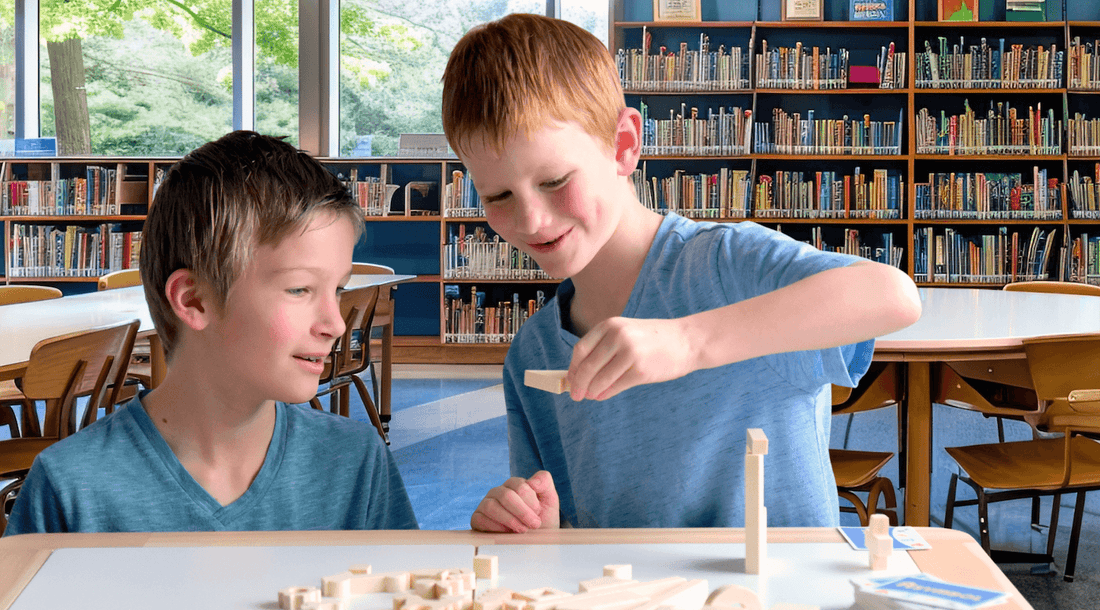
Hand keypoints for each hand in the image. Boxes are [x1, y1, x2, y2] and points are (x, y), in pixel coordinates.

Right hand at [470, 470, 559, 532]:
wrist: (535, 539)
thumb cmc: (541, 518)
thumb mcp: (549, 499)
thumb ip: (544, 481)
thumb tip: (531, 482)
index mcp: (513, 484)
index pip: (519, 487)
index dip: (531, 502)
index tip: (539, 513)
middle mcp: (497, 492)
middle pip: (506, 496)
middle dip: (522, 512)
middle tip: (534, 525)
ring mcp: (486, 504)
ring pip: (492, 506)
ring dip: (510, 520)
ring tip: (522, 530)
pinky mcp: (477, 519)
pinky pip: (480, 519)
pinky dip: (495, 527)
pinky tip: (507, 533)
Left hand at [567, 316, 695, 400]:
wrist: (687, 340)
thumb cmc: (654, 339)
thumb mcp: (626, 332)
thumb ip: (604, 348)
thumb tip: (581, 373)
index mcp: (610, 325)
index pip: (581, 350)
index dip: (573, 368)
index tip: (569, 380)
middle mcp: (618, 336)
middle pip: (588, 366)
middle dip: (578, 384)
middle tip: (575, 395)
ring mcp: (630, 353)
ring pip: (600, 379)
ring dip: (591, 391)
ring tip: (590, 396)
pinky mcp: (641, 371)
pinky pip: (616, 386)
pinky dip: (605, 393)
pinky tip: (602, 396)